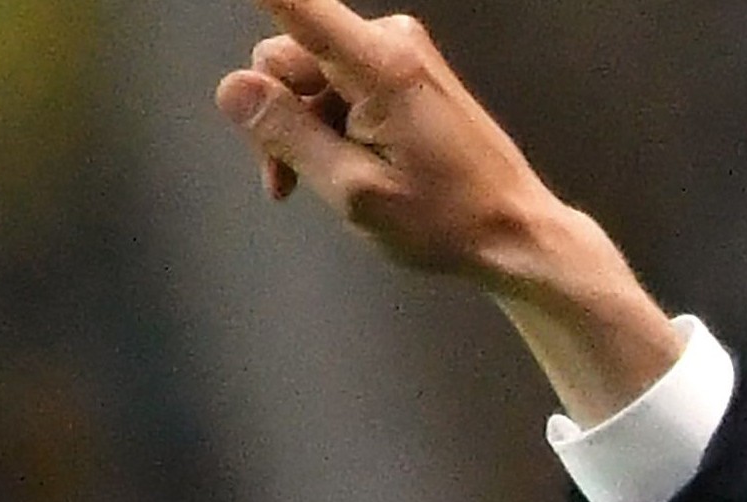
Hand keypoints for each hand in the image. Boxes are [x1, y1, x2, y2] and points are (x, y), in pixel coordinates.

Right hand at [214, 0, 680, 422]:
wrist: (514, 233)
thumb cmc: (448, 221)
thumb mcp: (354, 191)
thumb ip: (288, 136)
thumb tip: (233, 89)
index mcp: (379, 66)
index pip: (296, 1)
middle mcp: (388, 44)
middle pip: (288, 55)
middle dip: (275, 114)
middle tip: (282, 178)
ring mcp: (398, 56)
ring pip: (308, 75)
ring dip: (300, 127)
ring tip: (316, 185)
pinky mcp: (403, 74)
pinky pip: (337, 86)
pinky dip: (326, 125)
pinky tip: (335, 169)